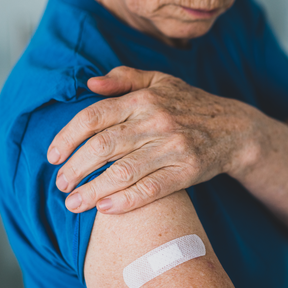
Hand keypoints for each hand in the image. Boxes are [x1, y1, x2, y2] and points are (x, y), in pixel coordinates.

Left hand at [47, 66, 261, 213]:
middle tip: (59, 183)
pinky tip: (105, 209)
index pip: (94, 116)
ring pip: (123, 171)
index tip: (52, 155)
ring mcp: (172, 148)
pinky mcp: (187, 171)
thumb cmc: (189, 104)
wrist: (234, 128)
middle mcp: (155, 121)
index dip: (68, 137)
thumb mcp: (159, 81)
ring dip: (93, 190)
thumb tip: (90, 82)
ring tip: (72, 203)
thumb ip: (124, 78)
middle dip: (75, 167)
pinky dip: (126, 201)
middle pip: (103, 146)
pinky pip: (151, 189)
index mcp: (143, 99)